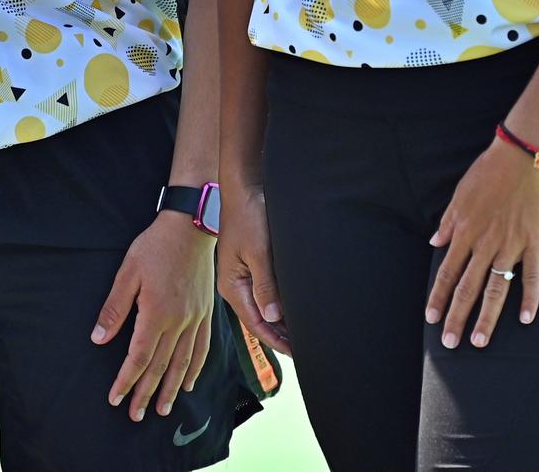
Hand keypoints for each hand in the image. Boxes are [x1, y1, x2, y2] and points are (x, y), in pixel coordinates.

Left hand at [91, 213, 214, 421]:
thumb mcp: (128, 272)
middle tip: (135, 415)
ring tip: (162, 409)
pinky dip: (196, 368)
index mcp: (157, 313)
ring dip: (172, 388)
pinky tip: (190, 382)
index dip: (126, 380)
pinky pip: (202, 347)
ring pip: (183, 363)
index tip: (116, 398)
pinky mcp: (206, 312)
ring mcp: (195, 318)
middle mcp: (179, 322)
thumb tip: (99, 338)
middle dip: (146, 393)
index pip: (139, 357)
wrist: (191, 226)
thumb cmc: (156, 246)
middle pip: (161, 366)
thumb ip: (115, 308)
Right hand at [217, 182, 291, 356]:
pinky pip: (264, 292)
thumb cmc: (249, 215)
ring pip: (262, 307)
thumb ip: (265, 286)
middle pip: (259, 319)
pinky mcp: (249, 265)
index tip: (298, 353)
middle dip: (280, 335)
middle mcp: (234, 285)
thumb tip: (273, 317)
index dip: (277, 341)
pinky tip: (292, 308)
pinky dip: (278, 304)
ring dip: (280, 321)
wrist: (243, 186)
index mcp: (232, 286)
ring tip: (302, 334)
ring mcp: (241, 275)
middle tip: (306, 348)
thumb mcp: (258, 252)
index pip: (256, 324)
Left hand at [425, 138, 538, 349]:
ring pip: (497, 288)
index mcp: (465, 231)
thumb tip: (435, 242)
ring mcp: (511, 245)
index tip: (431, 318)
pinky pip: (533, 275)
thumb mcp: (460, 194)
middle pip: (468, 287)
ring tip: (479, 340)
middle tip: (450, 343)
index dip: (438, 296)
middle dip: (457, 316)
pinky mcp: (535, 242)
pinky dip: (531, 297)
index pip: (447, 271)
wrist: (521, 156)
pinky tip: (528, 319)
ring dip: (487, 316)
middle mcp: (486, 243)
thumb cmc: (488, 172)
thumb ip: (448, 222)